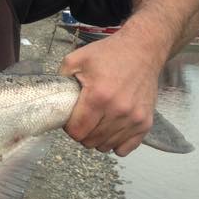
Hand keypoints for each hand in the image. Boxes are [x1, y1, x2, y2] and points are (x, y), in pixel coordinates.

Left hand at [58, 29, 161, 156]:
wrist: (142, 50)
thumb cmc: (109, 54)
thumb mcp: (76, 59)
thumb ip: (60, 80)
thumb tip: (53, 100)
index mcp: (98, 96)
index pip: (77, 131)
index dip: (69, 127)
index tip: (71, 117)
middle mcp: (119, 110)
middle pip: (90, 141)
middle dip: (82, 132)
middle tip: (84, 117)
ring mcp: (134, 118)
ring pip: (106, 146)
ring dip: (98, 137)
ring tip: (98, 120)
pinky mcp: (145, 122)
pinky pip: (125, 148)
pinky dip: (116, 142)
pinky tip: (112, 128)